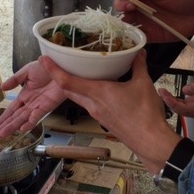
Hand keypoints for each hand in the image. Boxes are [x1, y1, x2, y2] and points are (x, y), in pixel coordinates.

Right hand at [0, 59, 65, 139]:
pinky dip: (30, 122)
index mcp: (25, 95)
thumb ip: (15, 80)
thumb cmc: (46, 67)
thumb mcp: (27, 71)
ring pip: (24, 118)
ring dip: (14, 126)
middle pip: (16, 117)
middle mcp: (30, 103)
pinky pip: (37, 115)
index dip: (4, 117)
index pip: (12, 109)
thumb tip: (2, 88)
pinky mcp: (48, 105)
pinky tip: (22, 129)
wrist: (60, 65)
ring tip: (3, 134)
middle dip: (6, 126)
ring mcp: (38, 105)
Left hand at [42, 50, 181, 173]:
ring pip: (78, 97)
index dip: (53, 70)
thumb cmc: (145, 114)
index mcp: (98, 93)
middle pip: (68, 90)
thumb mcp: (143, 84)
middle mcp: (92, 104)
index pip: (67, 82)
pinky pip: (89, 104)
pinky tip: (97, 89)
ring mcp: (97, 114)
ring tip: (78, 73)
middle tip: (60, 63)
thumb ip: (138, 66)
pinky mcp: (103, 120)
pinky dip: (87, 94)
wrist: (150, 141)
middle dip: (61, 76)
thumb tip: (138, 52)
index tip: (44, 59)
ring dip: (74, 86)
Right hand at [114, 0, 193, 42]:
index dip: (122, 3)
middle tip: (123, 18)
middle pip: (126, 15)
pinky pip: (140, 39)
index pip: (127, 0)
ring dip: (125, 29)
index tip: (123, 6)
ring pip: (130, 28)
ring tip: (123, 31)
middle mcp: (142, 12)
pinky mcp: (153, 37)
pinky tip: (132, 40)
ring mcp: (147, 25)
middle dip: (121, 17)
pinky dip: (134, 40)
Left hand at [159, 78, 193, 118]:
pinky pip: (181, 105)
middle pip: (179, 110)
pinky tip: (167, 94)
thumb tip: (185, 90)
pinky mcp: (193, 106)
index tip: (164, 94)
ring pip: (179, 108)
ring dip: (170, 101)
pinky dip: (174, 100)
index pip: (183, 109)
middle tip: (160, 90)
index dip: (172, 102)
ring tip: (162, 91)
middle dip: (168, 101)